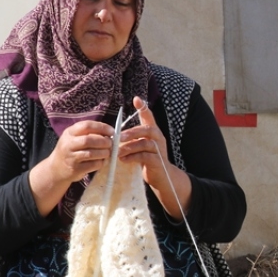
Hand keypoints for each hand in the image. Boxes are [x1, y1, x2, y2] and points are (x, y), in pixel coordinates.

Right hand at [29, 121, 113, 215]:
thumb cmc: (69, 151)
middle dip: (104, 141)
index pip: (86, 125)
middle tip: (111, 144)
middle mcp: (68, 144)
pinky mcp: (75, 169)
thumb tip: (109, 134)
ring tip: (107, 153)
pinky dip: (101, 163)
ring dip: (104, 153)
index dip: (101, 127)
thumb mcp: (74, 138)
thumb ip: (88, 134)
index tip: (112, 131)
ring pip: (91, 154)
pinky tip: (102, 161)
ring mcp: (71, 157)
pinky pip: (93, 165)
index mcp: (69, 132)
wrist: (56, 169)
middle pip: (89, 140)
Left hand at [119, 96, 191, 218]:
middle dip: (132, 132)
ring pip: (144, 144)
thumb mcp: (141, 146)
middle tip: (119, 136)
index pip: (149, 116)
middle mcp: (158, 138)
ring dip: (129, 147)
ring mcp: (160, 150)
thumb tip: (115, 135)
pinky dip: (132, 157)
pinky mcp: (158, 162)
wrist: (161, 177)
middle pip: (147, 129)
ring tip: (117, 152)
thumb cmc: (148, 159)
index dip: (144, 108)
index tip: (136, 99)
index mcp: (153, 132)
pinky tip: (123, 160)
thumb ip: (133, 139)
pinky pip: (144, 157)